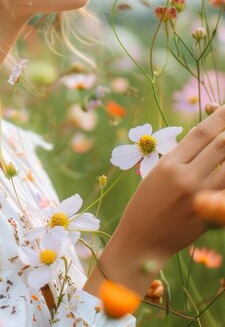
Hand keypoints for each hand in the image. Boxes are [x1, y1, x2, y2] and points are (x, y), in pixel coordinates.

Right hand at [84, 105, 224, 296]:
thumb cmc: (145, 203)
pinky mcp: (209, 216)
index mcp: (169, 163)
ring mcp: (200, 198)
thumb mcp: (156, 173)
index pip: (201, 133)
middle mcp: (185, 177)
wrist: (141, 240)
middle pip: (220, 146)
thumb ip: (181, 157)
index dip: (217, 118)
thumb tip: (207, 138)